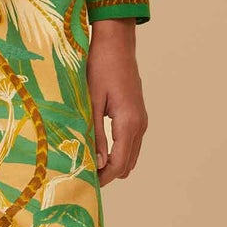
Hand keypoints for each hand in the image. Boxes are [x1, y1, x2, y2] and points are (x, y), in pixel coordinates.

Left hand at [86, 19, 146, 183]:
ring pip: (131, 155)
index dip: (104, 178)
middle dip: (108, 174)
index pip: (119, 163)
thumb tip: (99, 163)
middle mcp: (140, 124)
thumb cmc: (100, 67)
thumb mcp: (92, 101)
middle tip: (85, 179)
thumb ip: (96, 134)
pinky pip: (132, 143)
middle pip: (127, 163)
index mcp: (128, 122)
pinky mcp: (138, 114)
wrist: (117, 43)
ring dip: (114, 165)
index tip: (86, 183)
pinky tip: (102, 153)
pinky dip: (120, 153)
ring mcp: (142, 119)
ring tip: (91, 168)